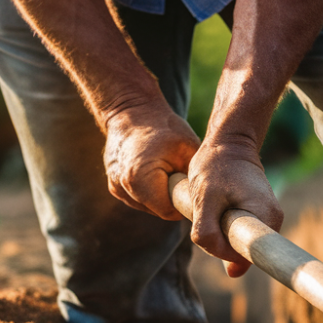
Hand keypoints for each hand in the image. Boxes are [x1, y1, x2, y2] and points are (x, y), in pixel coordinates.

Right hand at [104, 102, 199, 219]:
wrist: (131, 111)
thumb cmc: (163, 127)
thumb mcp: (188, 149)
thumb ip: (195, 179)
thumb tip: (208, 202)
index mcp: (139, 179)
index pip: (168, 212)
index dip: (184, 204)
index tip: (194, 192)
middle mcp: (122, 186)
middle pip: (157, 211)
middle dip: (172, 200)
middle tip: (183, 180)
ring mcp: (116, 187)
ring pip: (147, 207)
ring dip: (160, 197)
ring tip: (168, 173)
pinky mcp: (114, 186)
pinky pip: (138, 199)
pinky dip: (149, 192)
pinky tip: (155, 173)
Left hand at [187, 135, 282, 277]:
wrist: (227, 144)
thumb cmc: (215, 167)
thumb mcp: (204, 199)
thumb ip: (208, 233)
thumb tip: (232, 272)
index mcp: (267, 216)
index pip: (252, 256)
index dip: (229, 254)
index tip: (215, 233)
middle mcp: (273, 222)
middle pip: (242, 253)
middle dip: (219, 242)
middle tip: (208, 211)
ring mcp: (267, 221)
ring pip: (237, 246)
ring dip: (219, 234)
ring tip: (213, 206)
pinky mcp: (258, 219)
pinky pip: (237, 237)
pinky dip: (222, 228)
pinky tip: (218, 209)